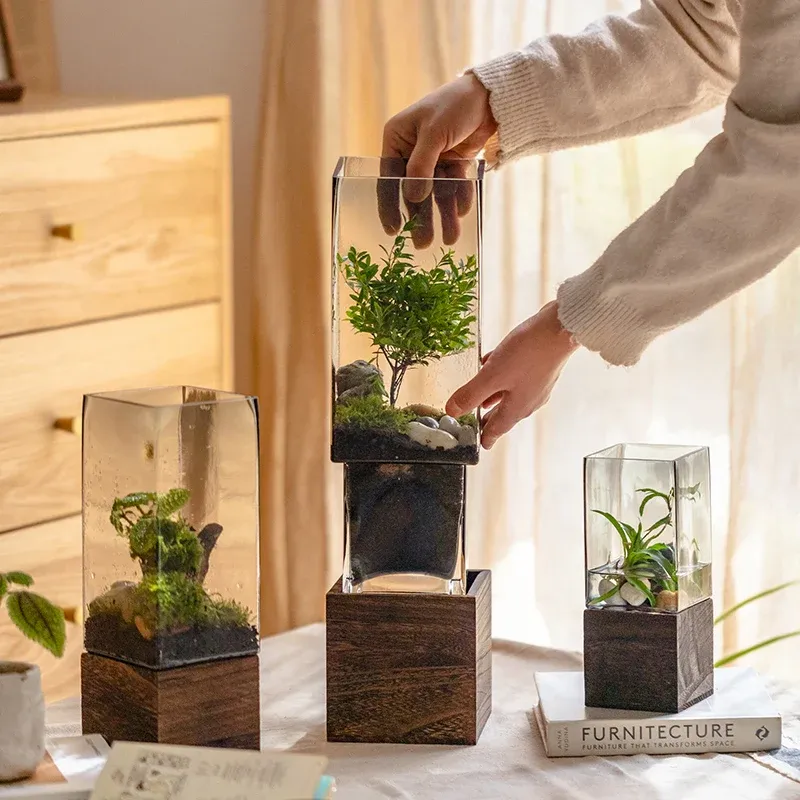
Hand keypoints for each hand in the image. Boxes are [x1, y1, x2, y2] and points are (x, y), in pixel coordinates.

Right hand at [379, 72, 496, 247]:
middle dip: (421, 218)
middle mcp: (412, 151)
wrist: (490, 95)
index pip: (388, 178)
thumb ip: (421, 166)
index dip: (389, 206)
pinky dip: (459, 199)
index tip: (393, 231)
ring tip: (451, 237)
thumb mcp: (434, 133)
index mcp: (397, 139)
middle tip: (423, 244)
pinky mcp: (454, 162)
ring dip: (443, 215)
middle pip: (414, 192)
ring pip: (436, 193)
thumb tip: (412, 198)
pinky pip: (454, 187)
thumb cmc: (455, 104)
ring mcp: (433, 158)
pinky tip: (463, 212)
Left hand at [446, 301, 579, 449]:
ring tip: (482, 397)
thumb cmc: (529, 353)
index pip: (498, 429)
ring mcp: (537, 384)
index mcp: (517, 407)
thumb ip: (471, 394)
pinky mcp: (540, 367)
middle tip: (479, 423)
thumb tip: (453, 411)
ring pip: (511, 395)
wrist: (560, 329)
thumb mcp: (492, 376)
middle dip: (490, 417)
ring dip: (495, 396)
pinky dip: (503, 376)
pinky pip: (517, 377)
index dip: (486, 437)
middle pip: (505, 413)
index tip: (482, 444)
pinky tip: (493, 364)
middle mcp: (529, 399)